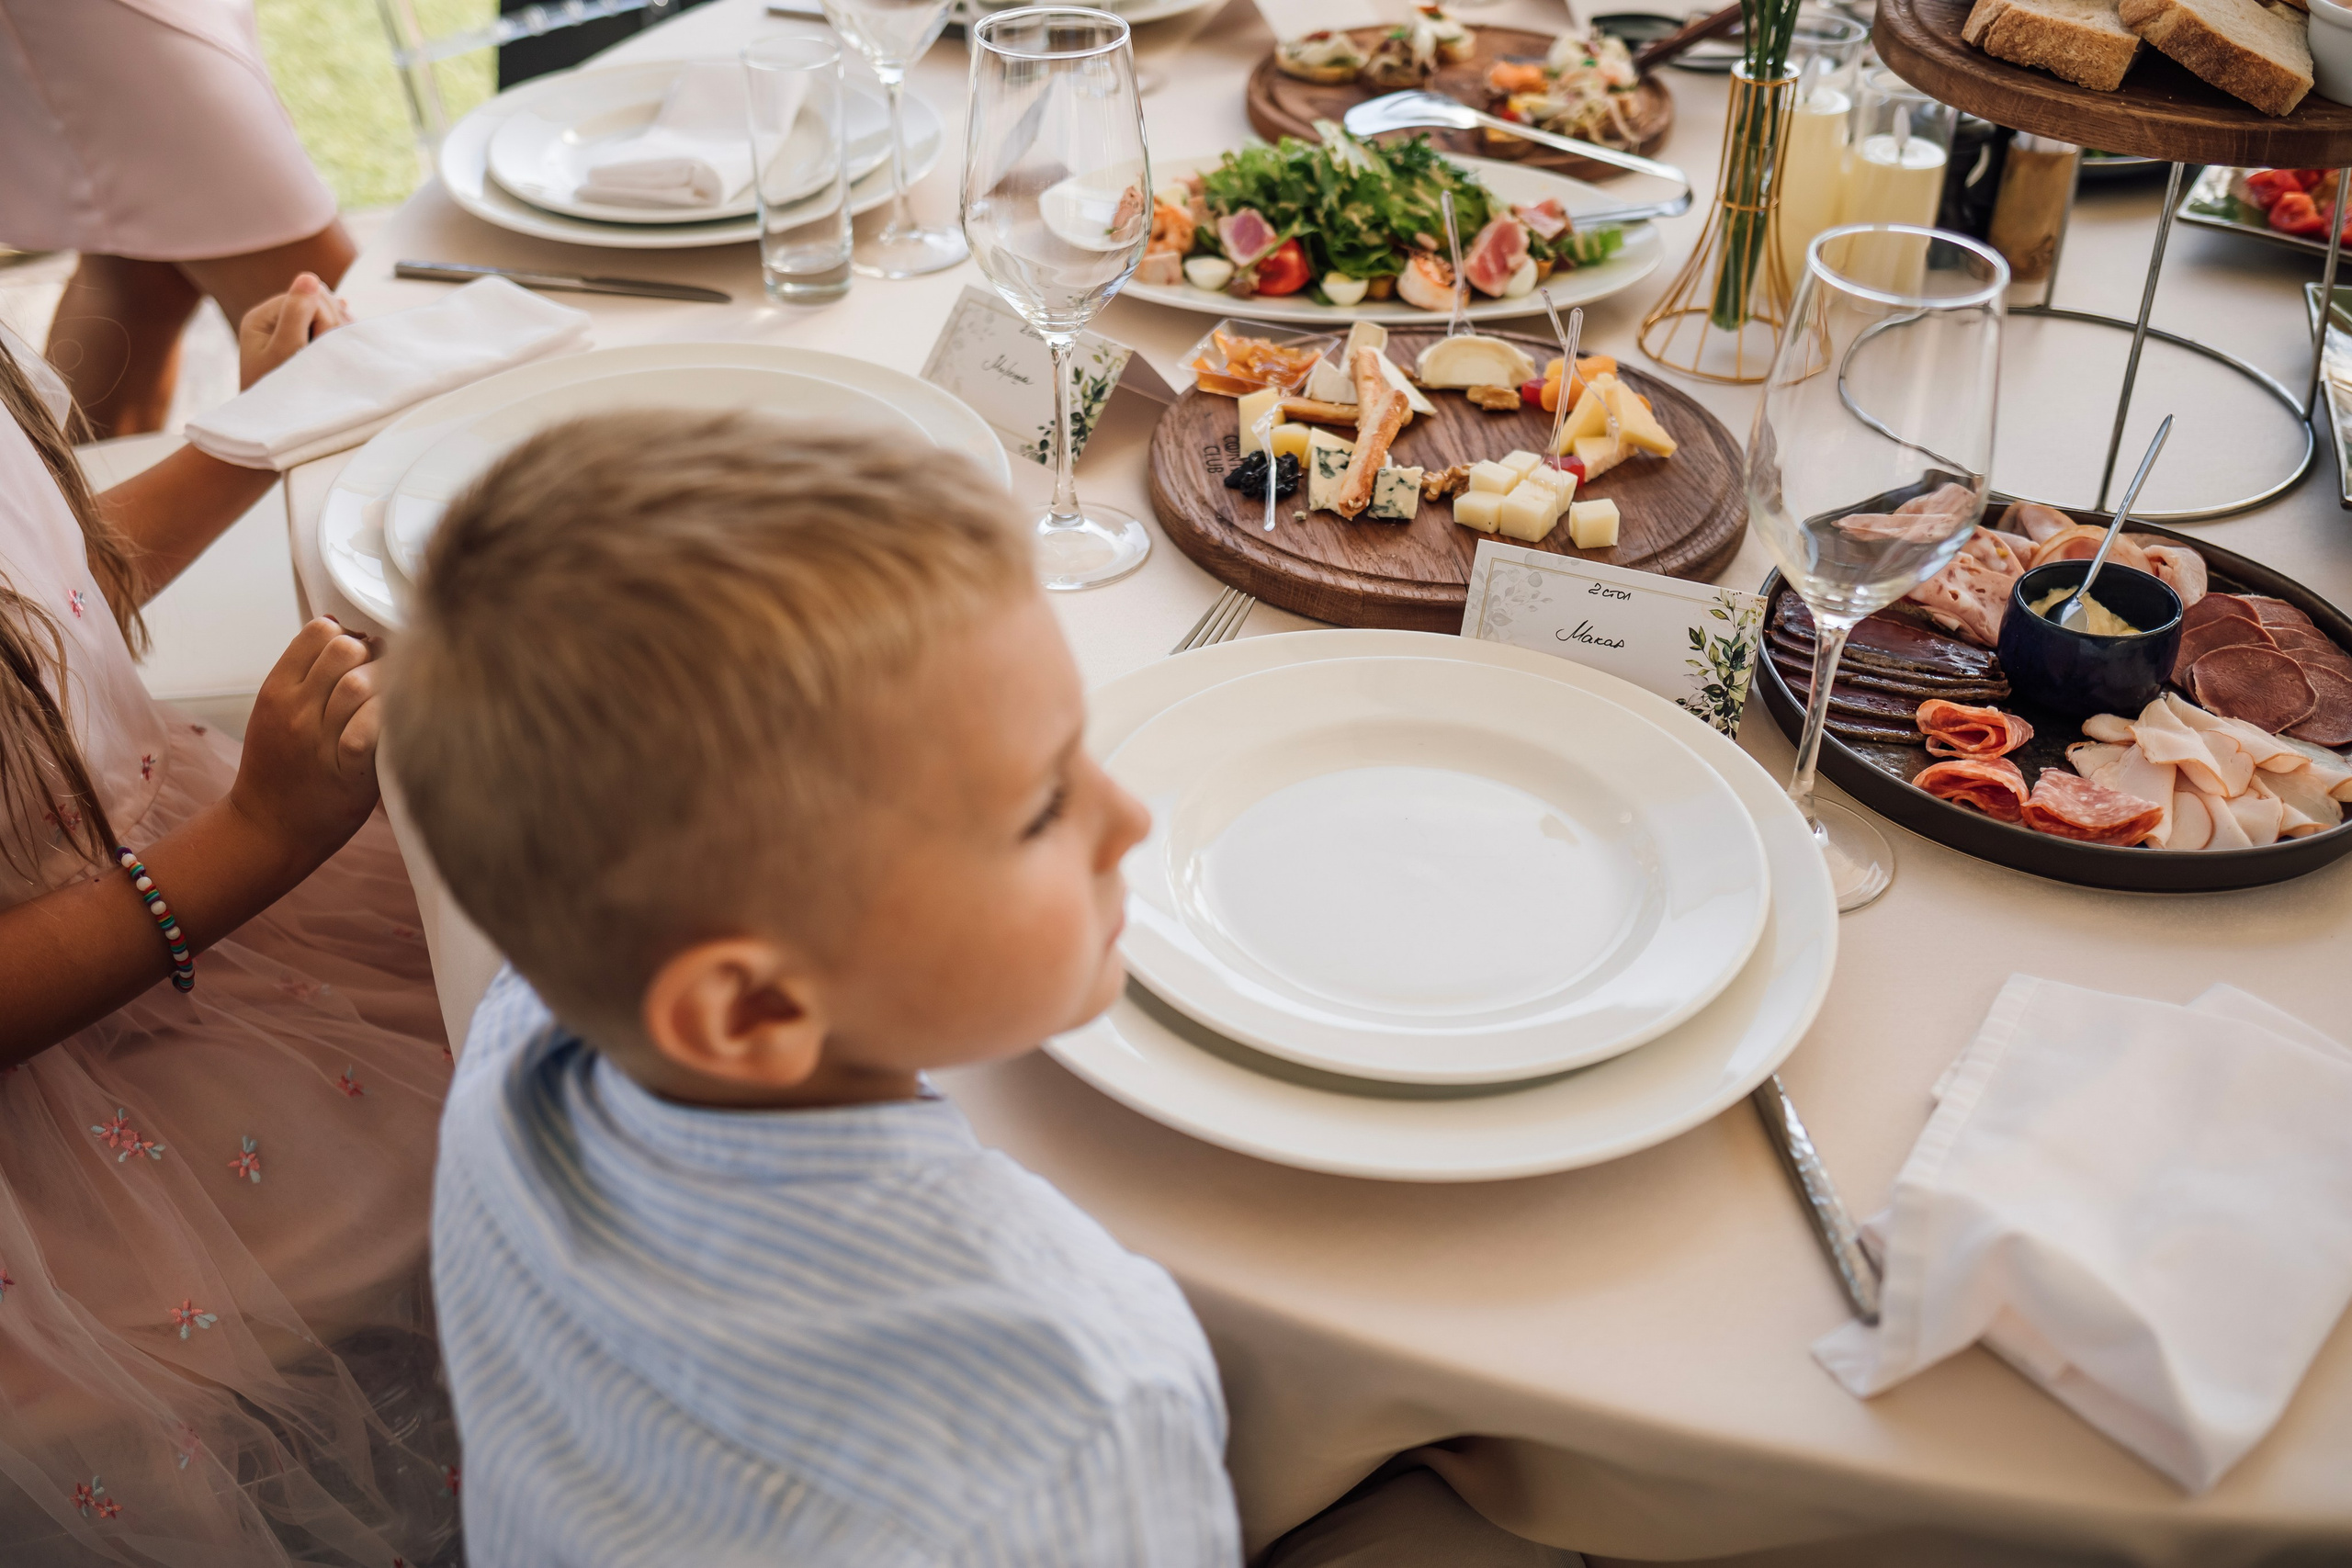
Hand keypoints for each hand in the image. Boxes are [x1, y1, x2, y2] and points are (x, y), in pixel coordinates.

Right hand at [229, 619, 382, 866]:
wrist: (267, 828)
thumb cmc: (281, 767)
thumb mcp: (277, 712)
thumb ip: (305, 674)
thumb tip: (341, 626)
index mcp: (278, 690)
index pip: (319, 632)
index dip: (349, 634)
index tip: (361, 654)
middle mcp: (295, 710)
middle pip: (345, 649)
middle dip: (372, 655)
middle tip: (382, 677)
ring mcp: (319, 741)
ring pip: (359, 684)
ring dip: (385, 685)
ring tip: (390, 703)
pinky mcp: (347, 772)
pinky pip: (369, 730)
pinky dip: (386, 720)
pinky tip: (392, 727)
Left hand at [237, 273, 349, 388]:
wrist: (274, 425)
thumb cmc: (276, 392)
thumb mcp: (285, 352)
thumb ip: (296, 313)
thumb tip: (307, 277)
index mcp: (261, 317)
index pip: (304, 296)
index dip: (321, 317)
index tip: (317, 347)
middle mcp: (274, 318)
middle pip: (318, 300)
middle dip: (330, 322)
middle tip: (324, 352)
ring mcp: (290, 329)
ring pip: (328, 311)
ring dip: (337, 329)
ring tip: (331, 352)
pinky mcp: (304, 341)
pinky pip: (330, 325)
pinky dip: (339, 334)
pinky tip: (341, 343)